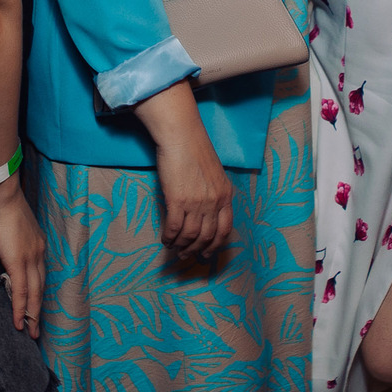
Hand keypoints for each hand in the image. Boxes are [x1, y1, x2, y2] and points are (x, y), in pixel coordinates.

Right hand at [0, 176, 44, 338]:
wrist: (2, 194)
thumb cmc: (3, 205)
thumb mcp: (13, 226)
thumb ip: (13, 241)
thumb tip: (6, 251)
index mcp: (38, 244)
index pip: (41, 275)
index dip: (39, 293)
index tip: (37, 307)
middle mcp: (38, 253)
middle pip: (41, 288)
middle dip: (39, 311)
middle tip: (37, 330)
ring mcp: (30, 258)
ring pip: (34, 293)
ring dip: (32, 315)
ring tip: (30, 332)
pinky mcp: (17, 261)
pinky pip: (21, 291)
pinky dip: (20, 308)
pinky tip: (19, 322)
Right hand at [135, 81, 234, 259]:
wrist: (182, 136)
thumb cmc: (195, 151)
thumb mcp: (214, 174)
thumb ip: (214, 194)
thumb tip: (206, 213)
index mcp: (226, 195)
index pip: (225, 229)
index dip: (216, 244)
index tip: (208, 253)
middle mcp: (214, 202)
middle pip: (207, 236)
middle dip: (196, 250)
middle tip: (187, 256)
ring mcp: (197, 203)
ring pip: (190, 236)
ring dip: (181, 246)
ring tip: (174, 249)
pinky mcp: (178, 201)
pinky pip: (174, 228)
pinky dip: (169, 238)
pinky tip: (165, 240)